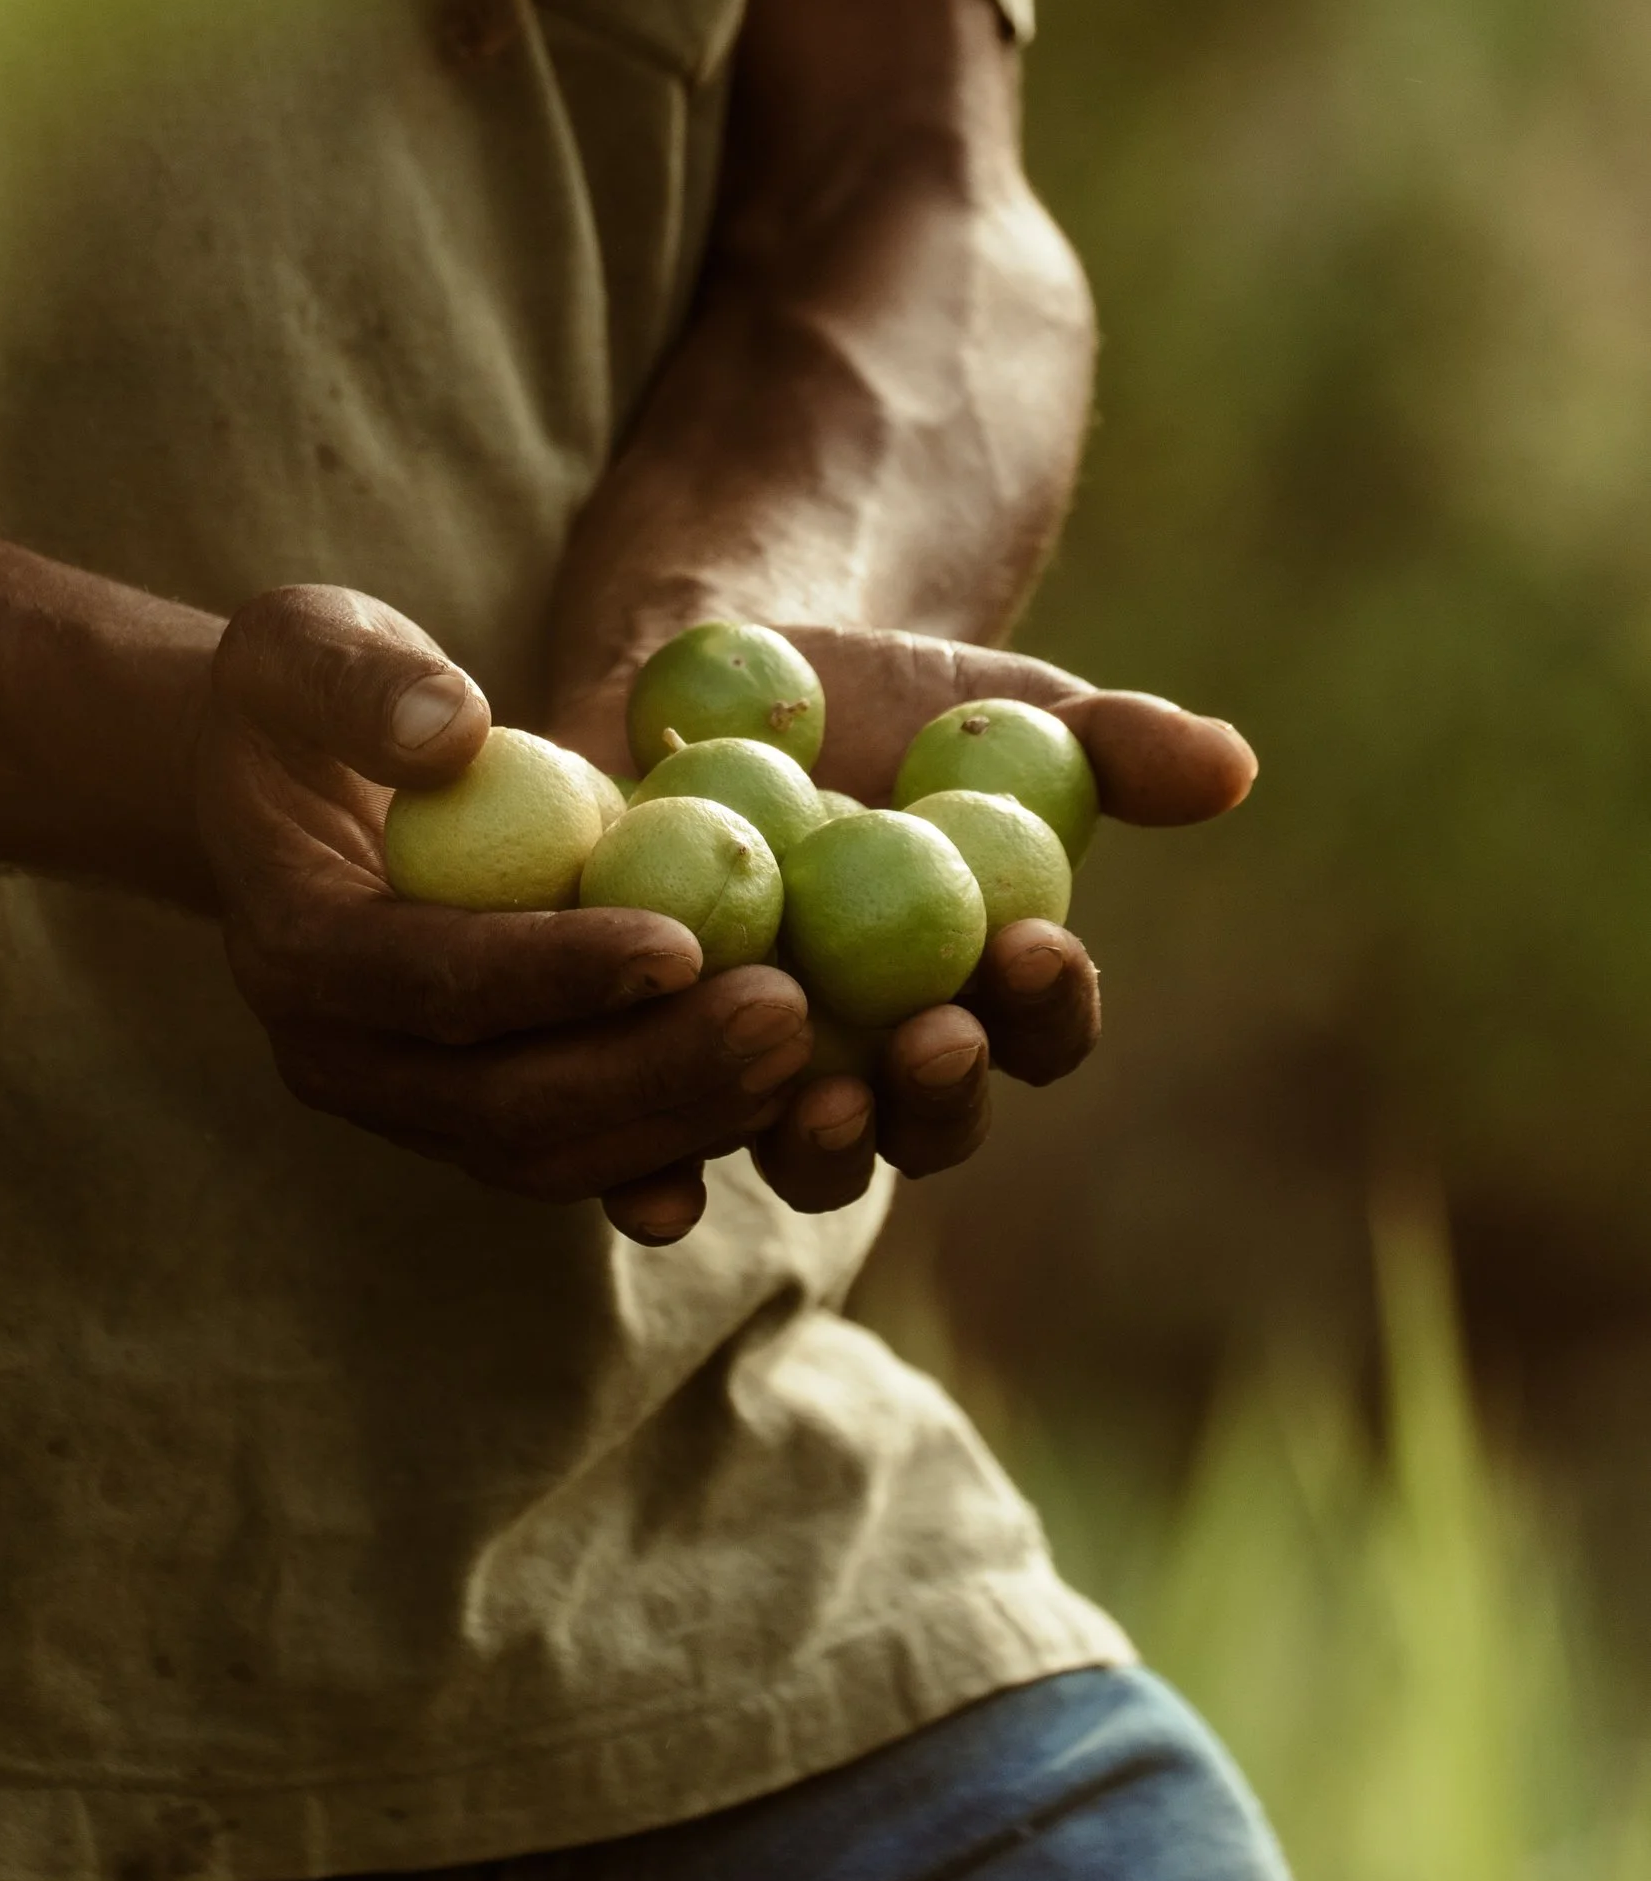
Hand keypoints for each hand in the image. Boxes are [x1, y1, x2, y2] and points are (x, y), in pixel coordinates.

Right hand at [197, 586, 821, 1223]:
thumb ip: (362, 681)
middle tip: (786, 1010)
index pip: (434, 980)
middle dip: (654, 1066)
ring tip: (811, 1052)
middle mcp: (338, 1057)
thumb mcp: (302, 646)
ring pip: (550, 1157)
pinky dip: (680, 1140)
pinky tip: (786, 1100)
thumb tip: (461, 730)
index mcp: (293, 949)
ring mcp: (404, 1105)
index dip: (559, 971)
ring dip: (685, 1117)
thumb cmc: (297, 700)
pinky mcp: (467, 1119)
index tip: (685, 939)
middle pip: (502, 1102)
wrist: (272, 793)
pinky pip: (581, 1160)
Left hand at [553, 627, 1255, 1239]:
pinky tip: (656, 1193)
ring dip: (820, 1145)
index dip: (1047, 1007)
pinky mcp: (651, 1066)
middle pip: (928, 1124)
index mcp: (986, 997)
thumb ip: (1112, 743)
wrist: (723, 688)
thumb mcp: (1002, 712)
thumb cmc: (894, 707)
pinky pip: (657, 1149)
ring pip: (802, 1153)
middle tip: (930, 1039)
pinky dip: (658, 1184)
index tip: (1036, 947)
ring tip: (819, 1098)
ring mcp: (764, 1078)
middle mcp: (882, 1064)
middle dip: (938, 1096)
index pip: (1040, 1033)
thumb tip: (1229, 763)